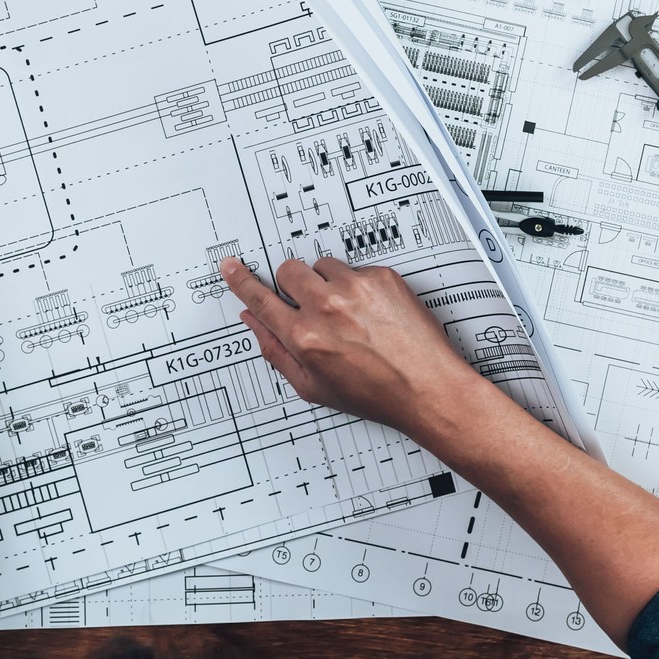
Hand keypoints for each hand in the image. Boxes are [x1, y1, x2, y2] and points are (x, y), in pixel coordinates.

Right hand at [219, 256, 482, 440]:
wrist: (427, 387)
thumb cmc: (375, 393)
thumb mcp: (313, 386)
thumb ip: (276, 351)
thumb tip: (254, 322)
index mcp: (305, 338)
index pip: (261, 300)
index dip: (242, 281)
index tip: (232, 266)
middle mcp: (327, 308)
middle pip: (289, 271)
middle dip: (295, 285)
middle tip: (311, 304)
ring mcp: (356, 288)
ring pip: (322, 265)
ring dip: (327, 283)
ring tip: (348, 312)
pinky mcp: (381, 277)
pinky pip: (356, 267)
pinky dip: (358, 285)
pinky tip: (371, 311)